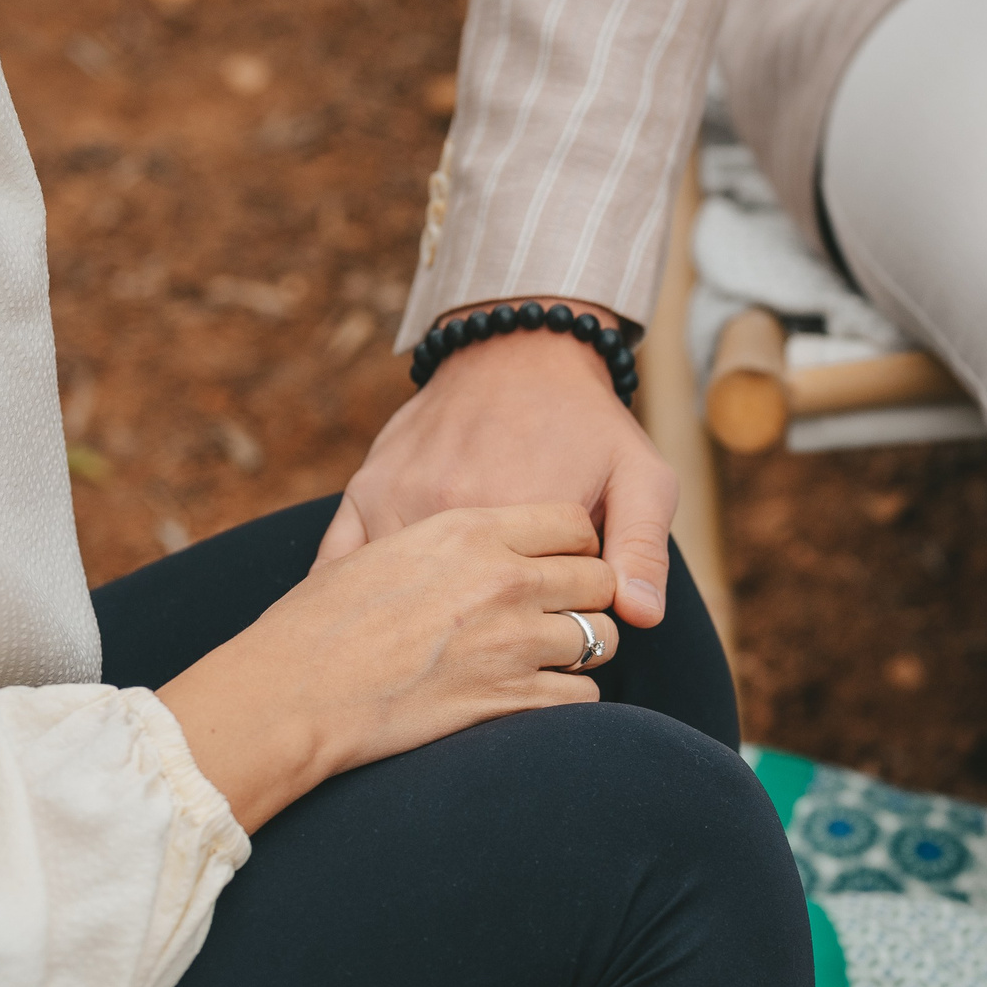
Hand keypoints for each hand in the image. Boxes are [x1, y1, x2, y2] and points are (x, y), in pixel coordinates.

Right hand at [157, 504, 617, 831]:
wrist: (291, 691)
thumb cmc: (317, 618)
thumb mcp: (368, 539)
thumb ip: (430, 524)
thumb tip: (469, 523)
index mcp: (468, 528)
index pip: (572, 522)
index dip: (577, 541)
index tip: (563, 557)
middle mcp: (501, 580)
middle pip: (597, 578)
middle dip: (591, 593)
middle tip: (567, 606)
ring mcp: (510, 642)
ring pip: (599, 637)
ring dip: (584, 646)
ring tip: (556, 651)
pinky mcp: (507, 700)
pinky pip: (580, 694)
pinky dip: (569, 693)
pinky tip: (542, 690)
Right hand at [318, 300, 678, 628]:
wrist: (518, 353)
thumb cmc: (588, 422)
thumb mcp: (641, 477)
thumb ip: (643, 550)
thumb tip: (638, 618)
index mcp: (517, 522)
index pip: (536, 620)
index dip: (557, 627)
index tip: (569, 614)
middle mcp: (449, 515)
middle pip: (462, 618)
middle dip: (492, 633)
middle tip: (516, 623)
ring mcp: (398, 504)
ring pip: (400, 601)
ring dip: (422, 624)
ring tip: (457, 625)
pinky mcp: (364, 493)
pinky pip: (343, 566)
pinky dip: (359, 601)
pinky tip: (382, 621)